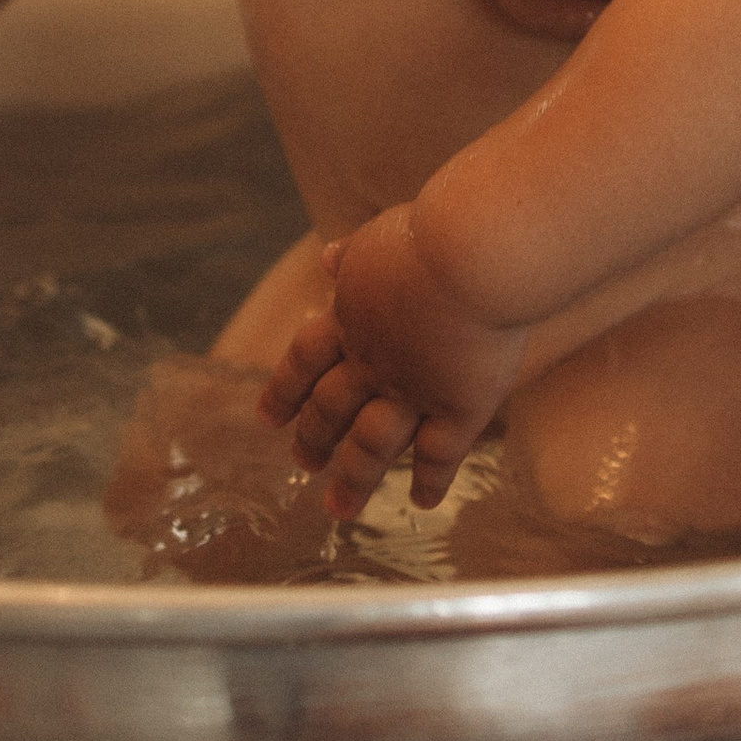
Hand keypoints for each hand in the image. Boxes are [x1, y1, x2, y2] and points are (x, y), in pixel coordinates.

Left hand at [259, 209, 527, 521]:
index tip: (267, 417)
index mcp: (351, 316)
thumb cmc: (434, 231)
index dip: (284, 390)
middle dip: (314, 438)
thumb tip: (327, 260)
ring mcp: (414, 389)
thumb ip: (356, 254)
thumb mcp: (383, 236)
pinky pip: (439, 454)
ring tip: (339, 508)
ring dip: (354, 478)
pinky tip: (420, 501)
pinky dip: (429, 480)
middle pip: (331, 409)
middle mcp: (373, 360)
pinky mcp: (459, 407)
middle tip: (303, 463)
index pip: (304, 360)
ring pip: (371, 446)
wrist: (473, 253)